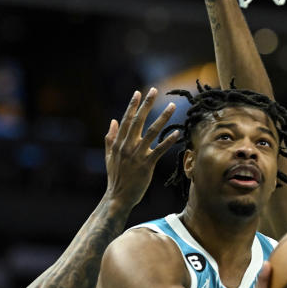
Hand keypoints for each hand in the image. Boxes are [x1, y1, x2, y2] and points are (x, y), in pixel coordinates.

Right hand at [104, 88, 179, 208]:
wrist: (117, 197)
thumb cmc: (115, 177)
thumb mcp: (109, 156)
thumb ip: (111, 138)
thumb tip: (113, 121)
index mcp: (119, 143)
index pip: (126, 120)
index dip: (132, 105)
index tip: (138, 93)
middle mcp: (128, 146)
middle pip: (138, 121)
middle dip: (146, 104)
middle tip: (154, 90)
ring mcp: (137, 155)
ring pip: (151, 132)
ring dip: (162, 118)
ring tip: (172, 107)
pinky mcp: (146, 165)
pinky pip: (159, 150)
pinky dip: (168, 141)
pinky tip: (177, 133)